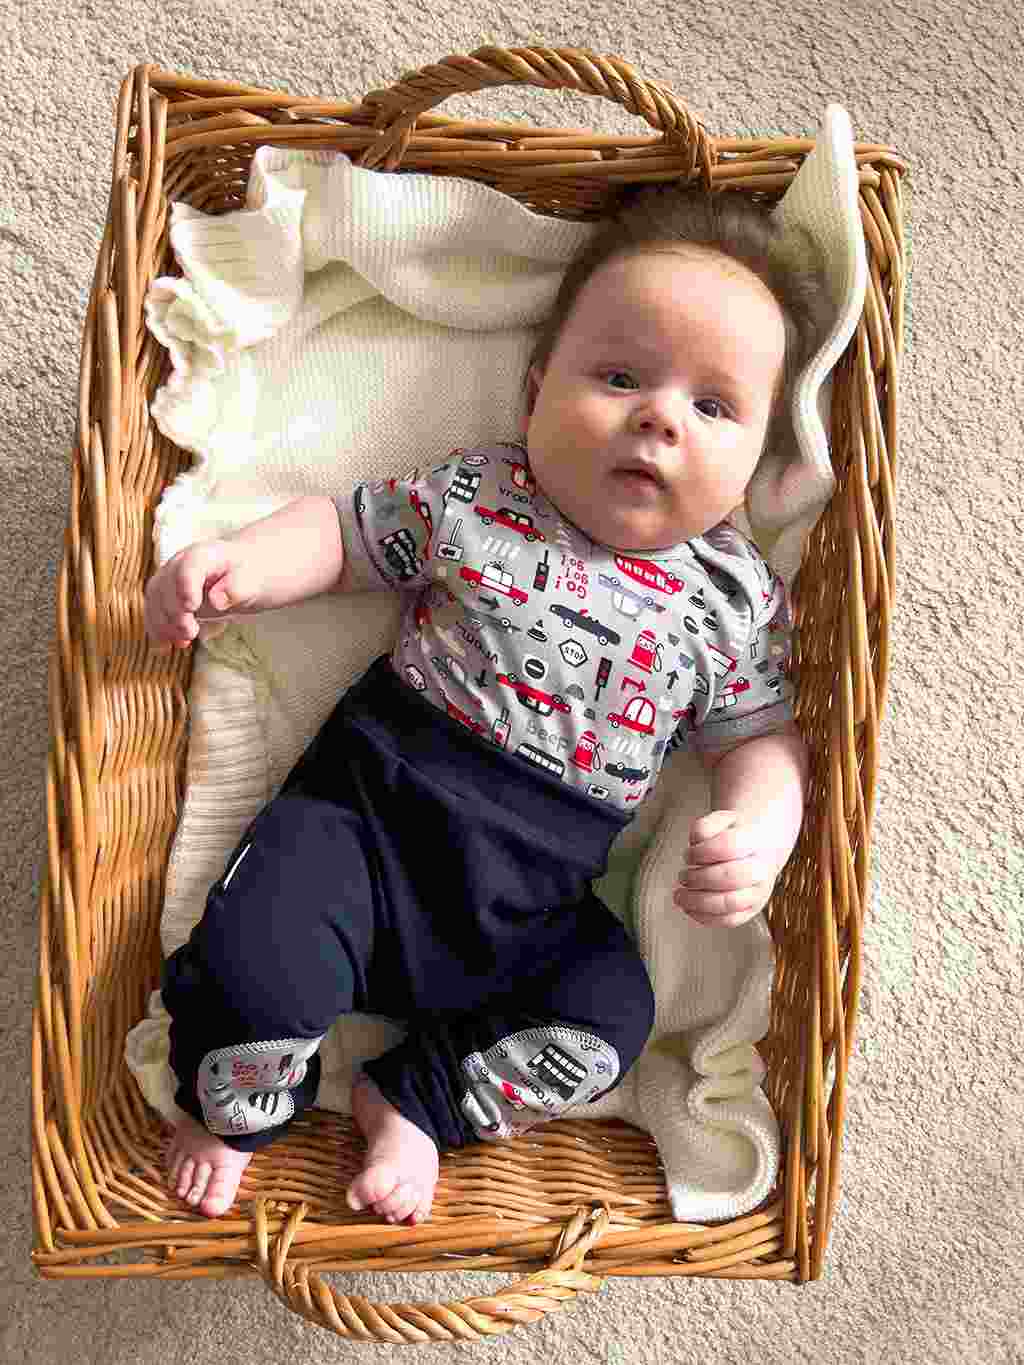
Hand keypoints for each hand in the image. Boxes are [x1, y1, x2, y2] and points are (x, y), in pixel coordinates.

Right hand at [143, 540, 258, 652]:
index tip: (191, 607)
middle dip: (174, 612)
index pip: (190, 565)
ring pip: (155, 599)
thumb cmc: (250, 575)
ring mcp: (171, 579)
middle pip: (166, 584)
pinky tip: (164, 648)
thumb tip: (217, 601)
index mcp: (206, 555)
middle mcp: (182, 563)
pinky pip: (154, 612)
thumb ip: (237, 588)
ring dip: (162, 624)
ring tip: (181, 642)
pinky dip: (157, 630)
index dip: (186, 585)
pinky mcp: (167, 596)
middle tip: (190, 632)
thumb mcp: (255, 581)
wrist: (244, 573)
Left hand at [673, 809, 782, 927]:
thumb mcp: (720, 821)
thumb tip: (696, 841)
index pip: (729, 846)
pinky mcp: (750, 910)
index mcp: (754, 842)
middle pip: (729, 876)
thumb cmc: (734, 836)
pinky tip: (689, 908)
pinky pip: (729, 920)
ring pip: (729, 903)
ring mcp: (757, 892)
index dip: (702, 852)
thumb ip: (705, 826)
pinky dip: (704, 917)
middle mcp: (760, 869)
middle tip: (683, 876)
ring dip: (698, 901)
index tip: (688, 855)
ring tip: (680, 895)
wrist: (760, 849)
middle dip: (698, 878)